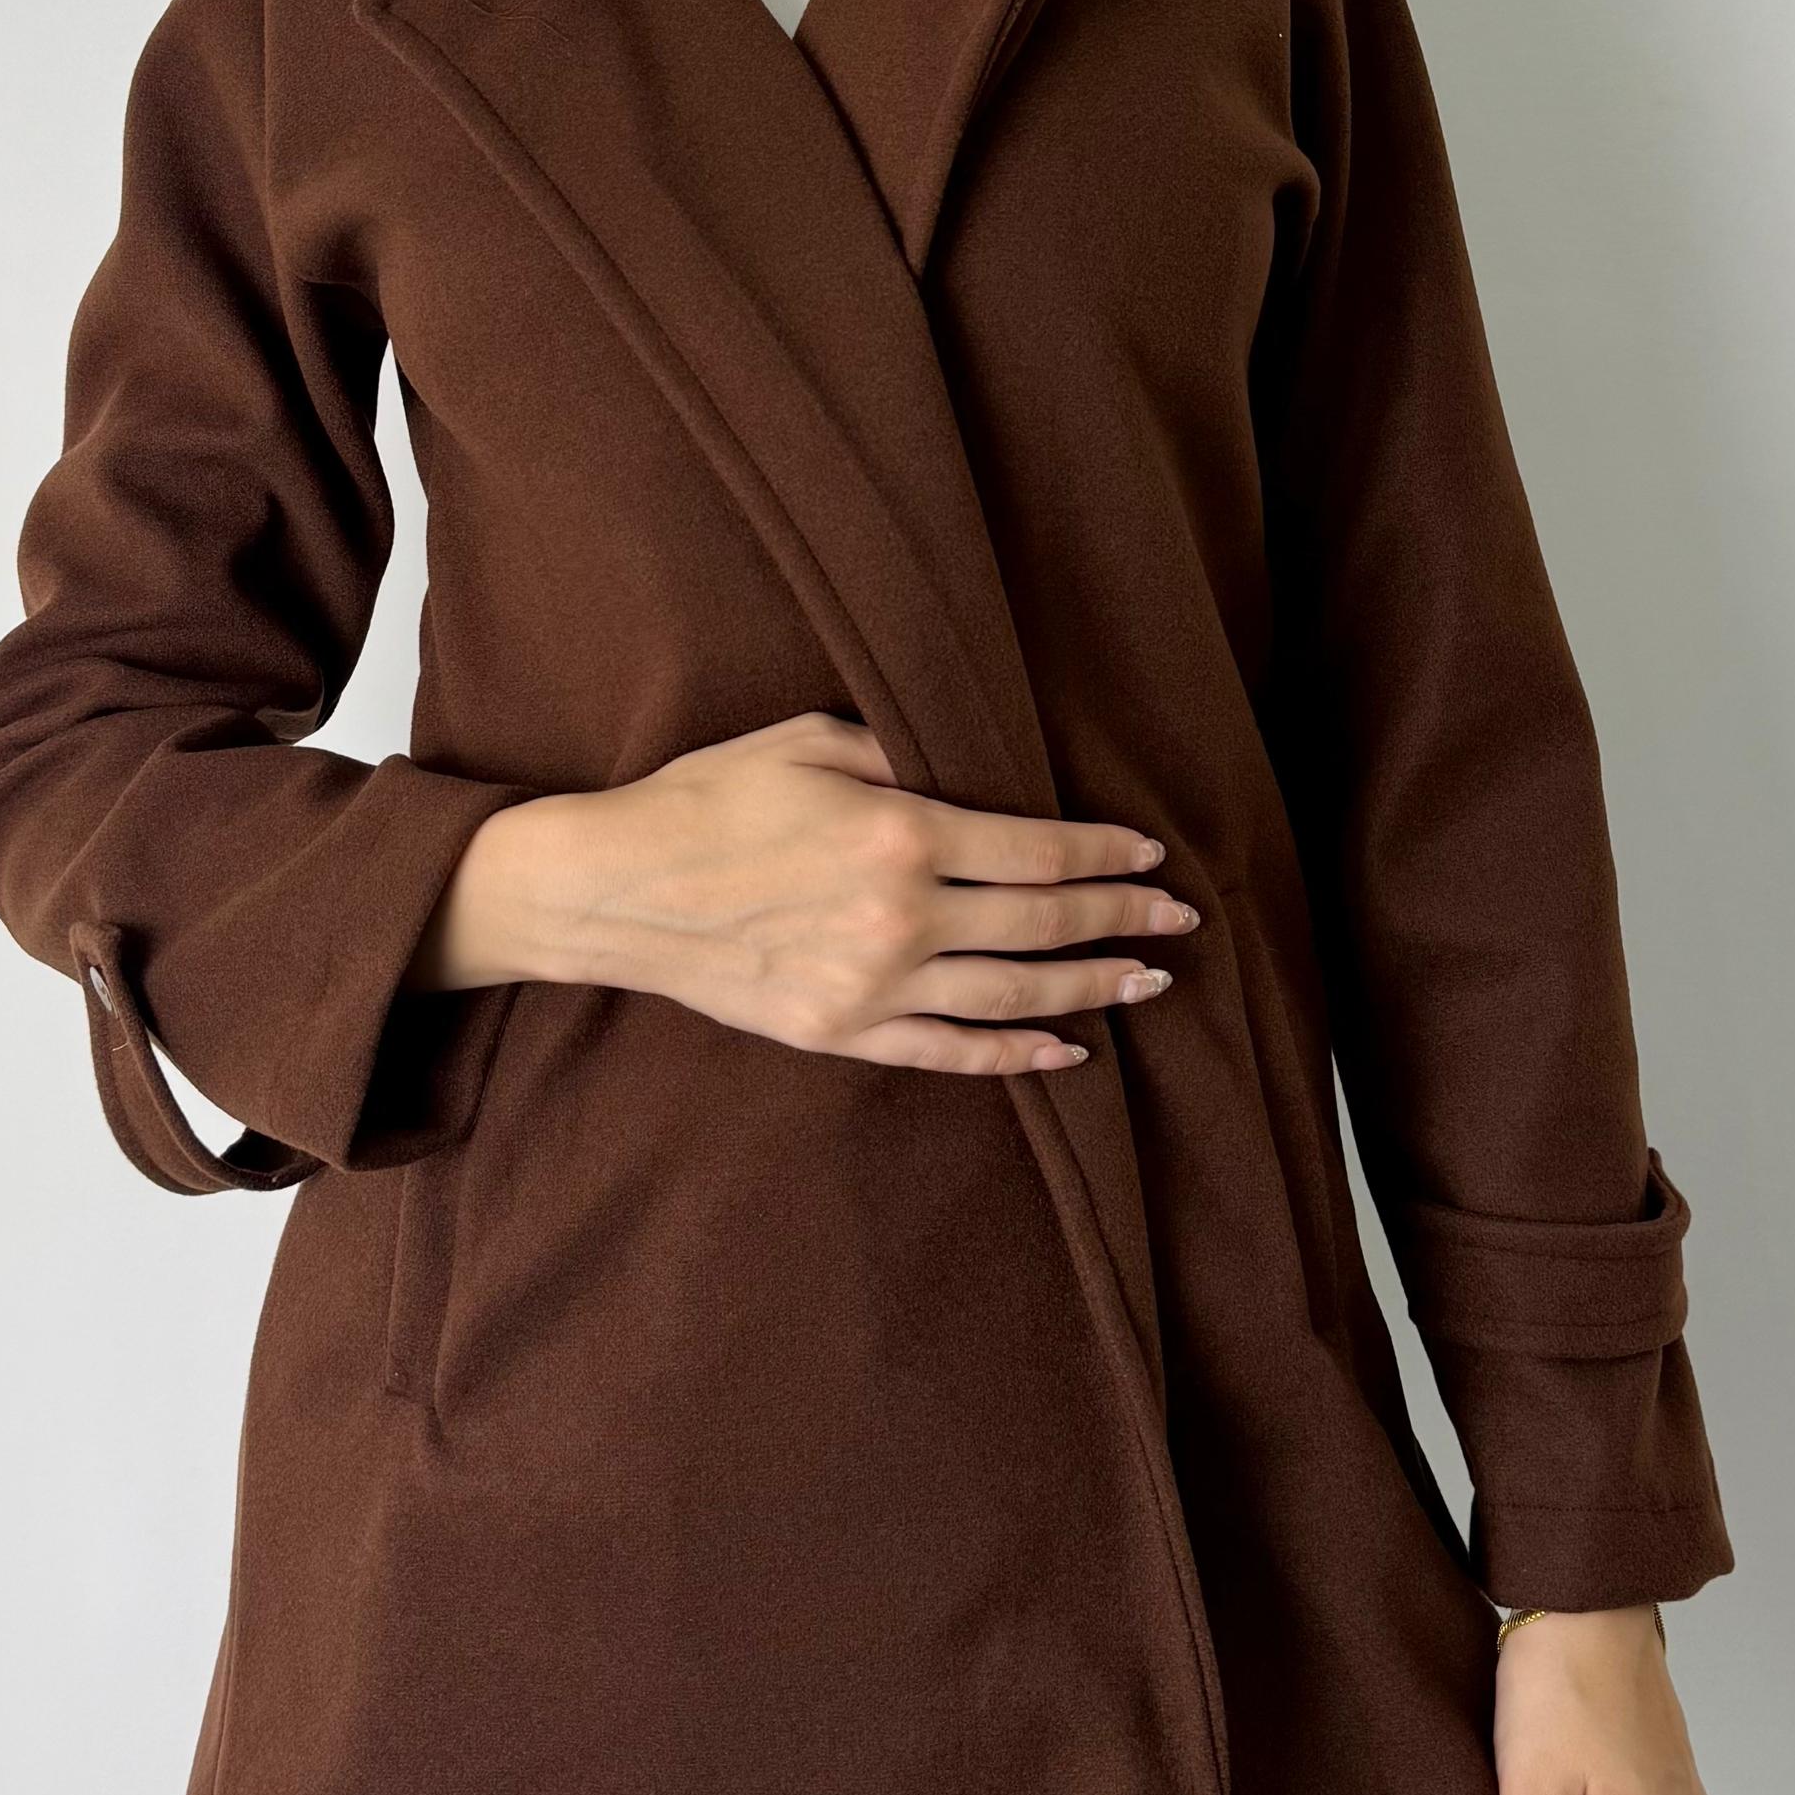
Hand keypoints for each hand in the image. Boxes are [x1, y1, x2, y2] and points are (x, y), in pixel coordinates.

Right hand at [409, 711, 1198, 1073]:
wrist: (615, 889)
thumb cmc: (707, 799)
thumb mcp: (808, 740)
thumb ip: (900, 752)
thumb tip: (972, 765)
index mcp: (903, 833)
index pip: (1037, 851)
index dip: (1103, 855)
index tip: (1150, 855)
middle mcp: (902, 918)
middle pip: (1043, 926)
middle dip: (1121, 920)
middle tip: (1178, 919)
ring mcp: (873, 986)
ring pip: (1013, 995)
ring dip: (1091, 990)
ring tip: (1147, 983)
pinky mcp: (841, 1033)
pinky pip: (949, 1052)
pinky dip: (1015, 1054)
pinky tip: (1065, 1051)